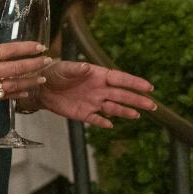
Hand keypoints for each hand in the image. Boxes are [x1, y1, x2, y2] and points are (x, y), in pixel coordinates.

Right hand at [0, 40, 52, 109]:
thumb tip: (4, 54)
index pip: (9, 49)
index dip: (26, 47)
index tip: (39, 45)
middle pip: (17, 67)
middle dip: (35, 64)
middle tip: (47, 60)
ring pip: (15, 84)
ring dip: (30, 81)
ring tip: (42, 78)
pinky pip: (5, 96)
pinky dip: (18, 94)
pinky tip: (27, 92)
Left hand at [38, 60, 155, 128]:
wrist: (40, 88)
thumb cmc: (53, 73)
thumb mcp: (64, 69)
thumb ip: (76, 69)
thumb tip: (86, 68)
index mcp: (98, 75)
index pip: (120, 79)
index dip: (135, 83)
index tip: (149, 87)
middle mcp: (98, 89)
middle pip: (122, 95)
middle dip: (137, 100)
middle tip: (152, 106)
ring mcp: (92, 102)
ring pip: (113, 108)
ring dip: (125, 111)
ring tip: (138, 115)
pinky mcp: (83, 113)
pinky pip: (95, 119)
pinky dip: (103, 123)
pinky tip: (111, 125)